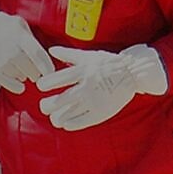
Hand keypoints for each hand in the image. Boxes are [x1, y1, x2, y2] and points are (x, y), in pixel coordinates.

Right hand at [0, 0, 53, 93]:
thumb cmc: (2, 26)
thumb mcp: (19, 24)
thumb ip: (32, 40)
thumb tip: (46, 59)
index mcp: (19, 35)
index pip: (38, 55)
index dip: (47, 67)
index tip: (51, 73)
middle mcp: (9, 49)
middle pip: (31, 69)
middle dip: (37, 74)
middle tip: (37, 74)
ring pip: (21, 77)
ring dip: (24, 75)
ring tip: (19, 69)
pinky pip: (11, 85)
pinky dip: (17, 86)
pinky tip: (18, 82)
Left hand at [35, 44, 167, 129]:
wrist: (132, 74)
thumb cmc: (107, 63)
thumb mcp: (88, 55)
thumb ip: (68, 54)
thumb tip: (50, 49)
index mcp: (84, 71)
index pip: (59, 79)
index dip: (46, 83)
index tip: (40, 86)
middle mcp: (88, 86)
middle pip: (61, 100)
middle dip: (47, 105)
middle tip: (44, 106)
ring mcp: (95, 101)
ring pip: (69, 114)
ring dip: (57, 117)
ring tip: (54, 117)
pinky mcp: (102, 112)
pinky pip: (82, 122)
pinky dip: (70, 124)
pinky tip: (65, 123)